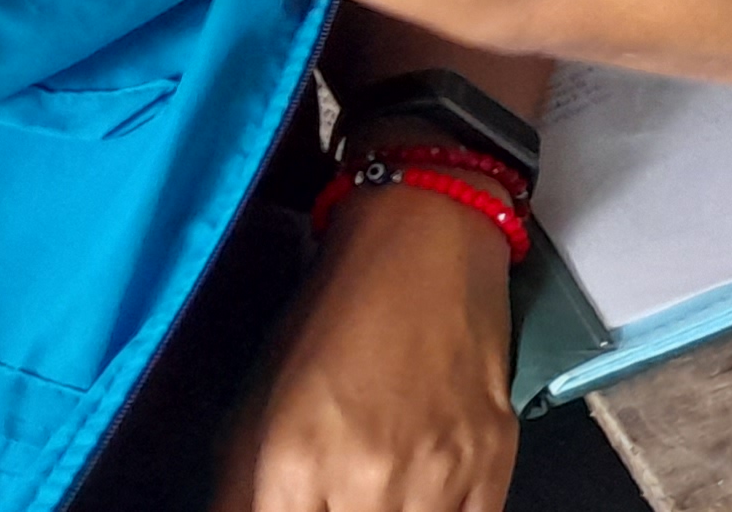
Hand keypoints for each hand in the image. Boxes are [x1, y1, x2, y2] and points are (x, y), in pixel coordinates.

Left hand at [215, 189, 517, 511]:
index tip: (292, 504)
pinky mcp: (491, 459)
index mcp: (293, 462)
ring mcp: (438, 472)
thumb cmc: (335, 315)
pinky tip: (420, 495)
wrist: (426, 247)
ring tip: (374, 492)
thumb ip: (240, 492)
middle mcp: (367, 477)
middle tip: (335, 494)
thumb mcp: (254, 404)